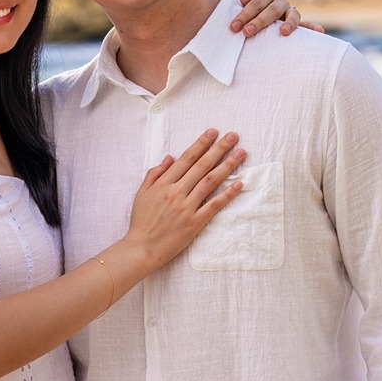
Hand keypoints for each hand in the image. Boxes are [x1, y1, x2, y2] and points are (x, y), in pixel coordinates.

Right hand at [126, 130, 244, 269]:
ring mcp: (187, 207)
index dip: (201, 144)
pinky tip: (238, 183)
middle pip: (201, 166)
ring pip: (210, 182)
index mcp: (164, 183)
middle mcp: (176, 192)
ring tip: (240, 154)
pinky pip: (214, 205)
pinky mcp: (194, 223)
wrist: (142, 248)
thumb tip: (169, 158)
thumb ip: (154, 174)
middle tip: (233, 136)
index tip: (213, 132)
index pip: (186, 159)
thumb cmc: (141, 221)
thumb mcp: (141, 193)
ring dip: (227, 166)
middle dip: (219, 149)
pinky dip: (227, 194)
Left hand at [232, 0, 324, 36]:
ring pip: (294, 15)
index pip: (258, 1)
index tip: (234, 27)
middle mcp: (279, 3)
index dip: (246, 13)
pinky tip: (319, 31)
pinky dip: (312, 27)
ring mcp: (289, 14)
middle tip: (247, 32)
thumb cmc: (237, 14)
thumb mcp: (232, 2)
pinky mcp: (295, 26)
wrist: (244, 25)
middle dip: (260, 21)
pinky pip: (306, 26)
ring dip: (290, 23)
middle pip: (273, 9)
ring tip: (283, 32)